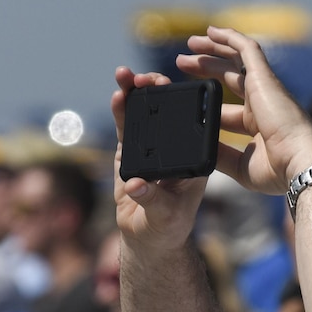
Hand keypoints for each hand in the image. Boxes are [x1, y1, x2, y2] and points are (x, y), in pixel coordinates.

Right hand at [111, 68, 210, 250]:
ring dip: (135, 93)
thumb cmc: (166, 228)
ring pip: (145, 114)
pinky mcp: (131, 150)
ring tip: (124, 74)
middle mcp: (175, 147)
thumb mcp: (164, 216)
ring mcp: (152, 146)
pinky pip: (127, 126)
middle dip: (157, 90)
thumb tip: (135, 185)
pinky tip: (117, 95)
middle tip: (145, 78)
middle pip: (168, 111)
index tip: (172, 90)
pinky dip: (121, 110)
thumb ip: (150, 199)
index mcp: (194, 158)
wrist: (147, 238)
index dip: (183, 103)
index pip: (191, 124)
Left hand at [176, 27, 311, 193]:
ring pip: (237, 58)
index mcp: (258, 125)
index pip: (228, 108)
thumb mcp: (240, 165)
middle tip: (182, 62)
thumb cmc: (277, 170)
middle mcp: (262, 103)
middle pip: (230, 77)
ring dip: (214, 49)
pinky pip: (247, 48)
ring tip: (191, 43)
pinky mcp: (264, 77)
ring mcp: (265, 88)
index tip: (187, 100)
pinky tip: (212, 31)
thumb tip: (200, 145)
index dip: (208, 102)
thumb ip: (220, 154)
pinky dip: (230, 37)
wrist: (299, 163)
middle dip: (206, 68)